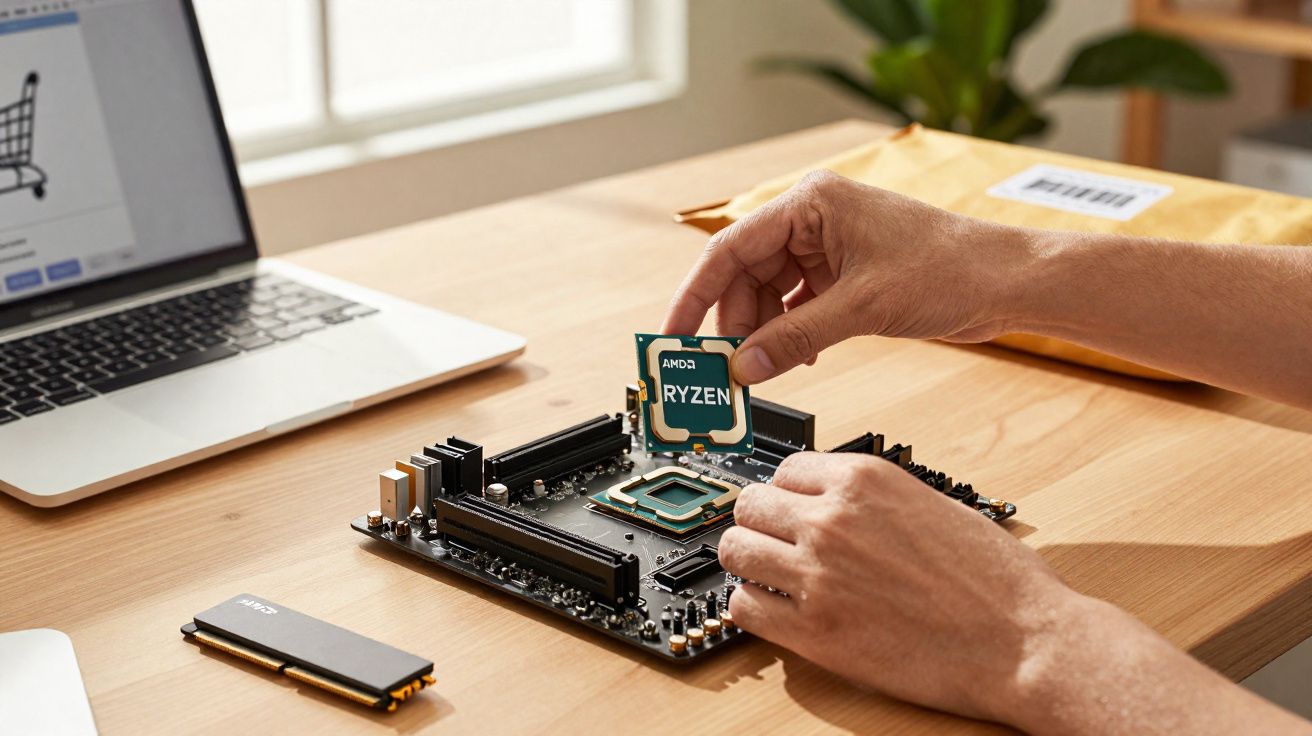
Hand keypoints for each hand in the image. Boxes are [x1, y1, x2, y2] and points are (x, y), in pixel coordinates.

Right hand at [662, 170, 1033, 384]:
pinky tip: (798, 357)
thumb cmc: (950, 268)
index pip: (729, 250)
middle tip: (721, 370)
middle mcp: (813, 219)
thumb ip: (794, 339)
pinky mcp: (844, 274)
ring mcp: (828, 247)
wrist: (1007, 282)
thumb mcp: (861, 309)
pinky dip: (791, 334)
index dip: (695, 297)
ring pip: (769, 295)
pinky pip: (796, 306)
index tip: (673, 337)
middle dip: (734, 325)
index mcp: (810, 203)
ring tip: (763, 370)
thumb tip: (743, 367)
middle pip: (745, 276)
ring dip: (764, 335)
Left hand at [718, 451, 1074, 725]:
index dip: (787, 495)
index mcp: (863, 479)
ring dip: (749, 564)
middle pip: (749, 505)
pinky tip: (781, 613)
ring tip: (774, 578)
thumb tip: (834, 499)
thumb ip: (873, 498)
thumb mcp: (933, 502)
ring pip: (735, 552)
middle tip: (775, 545)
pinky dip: (755, 609)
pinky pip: (744, 607)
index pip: (782, 469)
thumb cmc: (997, 579)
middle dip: (760, 524)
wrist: (1025, 641)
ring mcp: (817, 574)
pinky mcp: (814, 631)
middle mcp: (832, 519)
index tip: (791, 512)